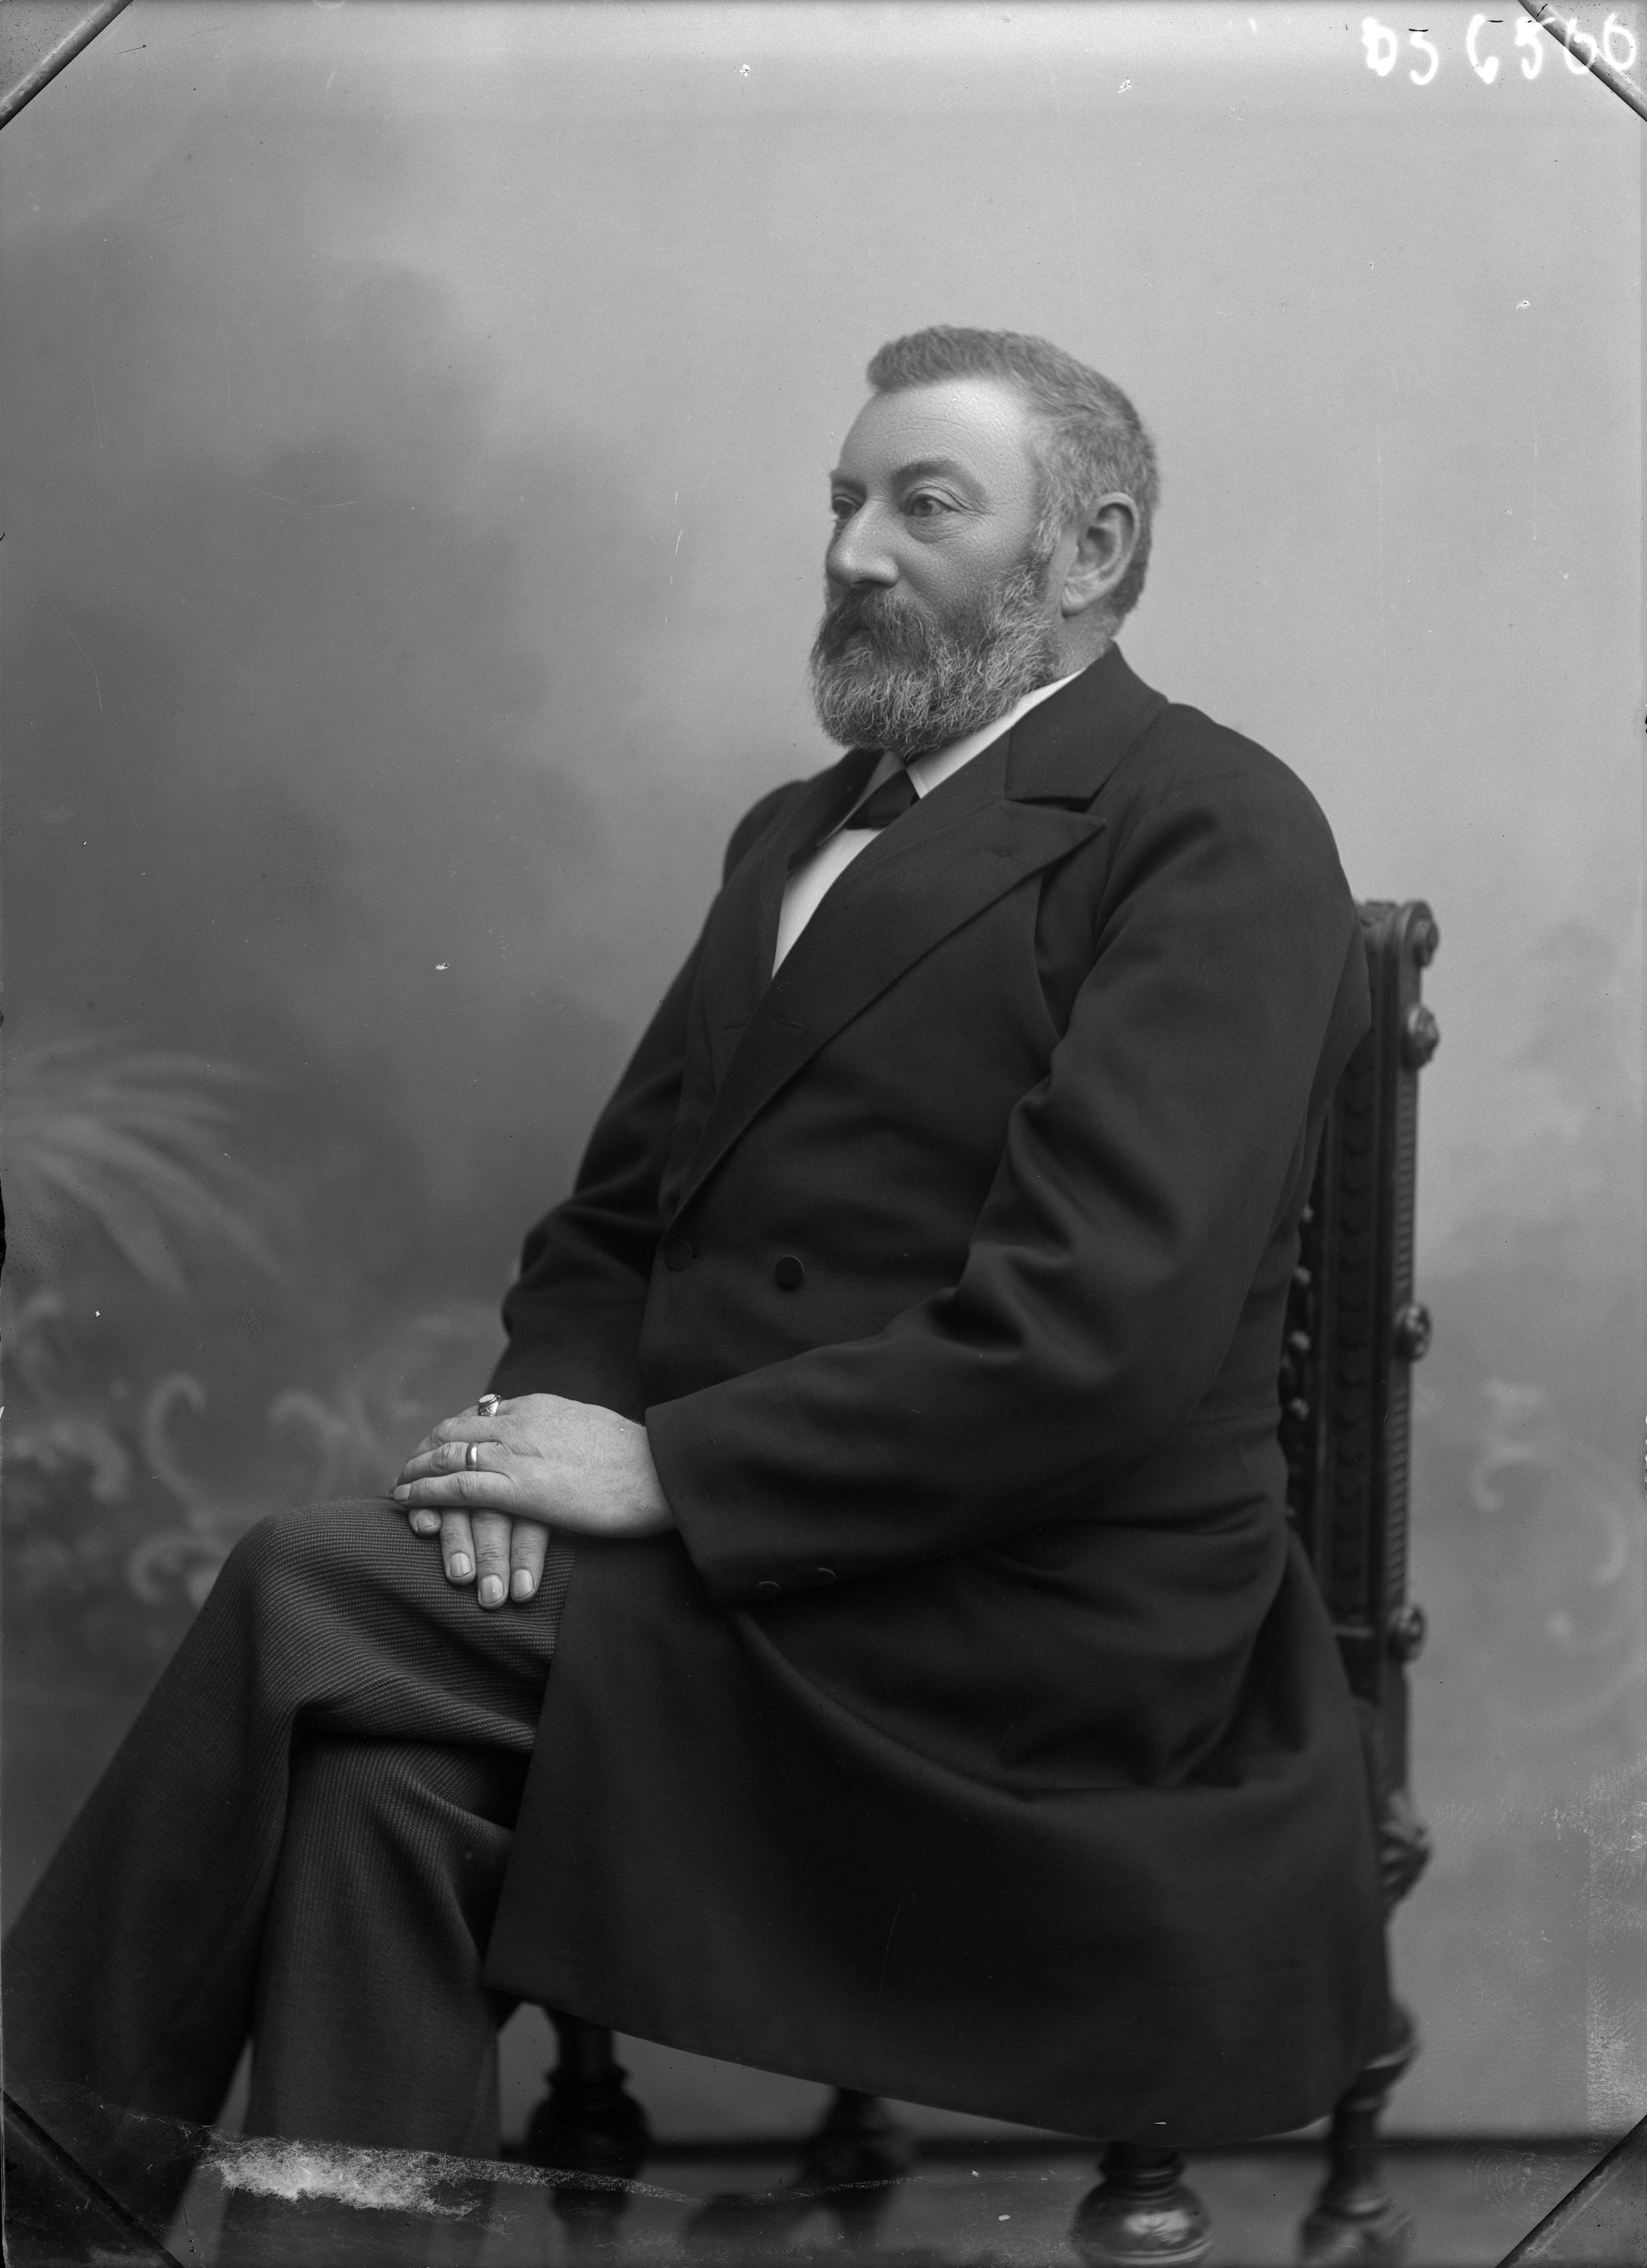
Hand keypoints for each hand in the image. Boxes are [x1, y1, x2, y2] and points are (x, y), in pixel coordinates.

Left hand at [393, 1394, 673, 1608]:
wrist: (664, 1471)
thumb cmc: (646, 1461)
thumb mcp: (599, 1431)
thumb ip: (571, 1432)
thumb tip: (566, 1440)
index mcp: (543, 1406)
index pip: (484, 1412)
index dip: (456, 1429)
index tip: (442, 1444)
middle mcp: (522, 1422)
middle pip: (456, 1427)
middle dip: (428, 1448)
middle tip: (411, 1466)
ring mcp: (517, 1453)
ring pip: (448, 1454)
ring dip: (417, 1470)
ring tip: (401, 1486)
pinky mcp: (518, 1488)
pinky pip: (457, 1487)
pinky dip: (426, 1493)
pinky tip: (407, 1502)